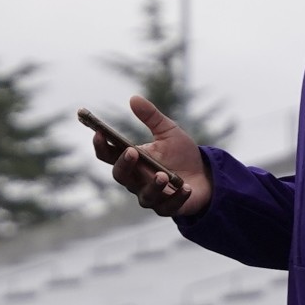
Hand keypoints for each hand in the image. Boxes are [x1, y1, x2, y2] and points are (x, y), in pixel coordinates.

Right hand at [92, 95, 211, 216]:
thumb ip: (152, 117)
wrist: (205, 175)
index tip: (99, 132)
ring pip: (144, 196)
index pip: (109, 154)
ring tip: (162, 175)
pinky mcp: (169, 207)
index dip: (101, 145)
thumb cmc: (181, 153)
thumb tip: (134, 98)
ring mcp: (152, 196)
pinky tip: (186, 188)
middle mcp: (136, 179)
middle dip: (124, 164)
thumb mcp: (168, 131)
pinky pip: (169, 206)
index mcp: (132, 160)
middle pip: (121, 175)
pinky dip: (177, 197)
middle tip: (132, 152)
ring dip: (152, 186)